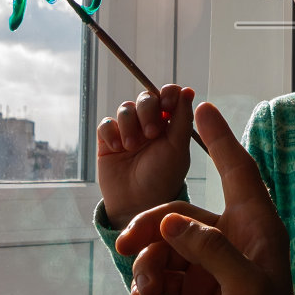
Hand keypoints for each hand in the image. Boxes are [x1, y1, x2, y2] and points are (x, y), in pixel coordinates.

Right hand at [95, 84, 194, 229]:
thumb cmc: (163, 178)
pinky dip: (111, 132)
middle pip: (146, 97)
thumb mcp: (177, 148)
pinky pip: (106, 123)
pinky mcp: (108, 140)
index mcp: (170, 123)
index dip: (167, 94)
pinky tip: (117, 148)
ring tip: (132, 146)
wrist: (137, 204)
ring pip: (125, 109)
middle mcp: (149, 123)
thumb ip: (182, 119)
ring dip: (129, 124)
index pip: (168, 94)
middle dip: (148, 111)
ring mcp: (128, 131)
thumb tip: (188, 90)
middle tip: (151, 133)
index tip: (168, 106)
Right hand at [118, 102, 294, 294]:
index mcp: (259, 230)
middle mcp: (237, 241)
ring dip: (147, 259)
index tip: (200, 108)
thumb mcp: (245, 289)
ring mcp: (214, 267)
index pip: (239, 171)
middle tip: (126, 242)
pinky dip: (149, 279)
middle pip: (184, 212)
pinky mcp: (197, 291)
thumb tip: (172, 222)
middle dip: (154, 225)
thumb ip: (209, 250)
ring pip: (167, 243)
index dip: (220, 139)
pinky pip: (163, 271)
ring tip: (140, 284)